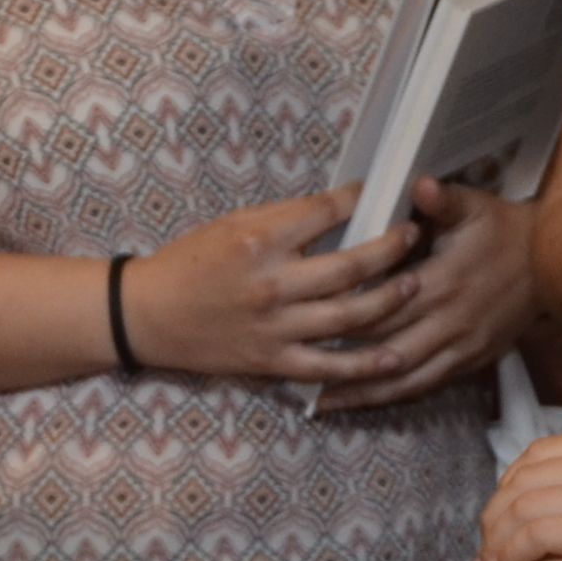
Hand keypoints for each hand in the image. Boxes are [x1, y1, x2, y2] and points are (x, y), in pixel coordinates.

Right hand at [129, 192, 421, 385]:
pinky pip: (328, 366)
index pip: (326, 213)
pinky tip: (395, 355)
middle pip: (350, 267)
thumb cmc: (188, 264)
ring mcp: (274, 327)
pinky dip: (364, 364)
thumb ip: (285, 219)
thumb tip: (340, 208)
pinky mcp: (272, 361)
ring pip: (350, 316)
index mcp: (259, 241)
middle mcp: (271, 285)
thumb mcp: (232, 225)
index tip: (383, 194)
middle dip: (391, 249)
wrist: (146, 316)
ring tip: (415, 284)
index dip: (361, 200)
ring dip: (390, 300)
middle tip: (414, 237)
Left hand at [329, 177, 538, 401]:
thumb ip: (442, 200)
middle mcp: (450, 321)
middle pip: (385, 347)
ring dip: (363, 391)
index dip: (345, 316)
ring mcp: (461, 346)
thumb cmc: (505, 232)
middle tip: (298, 368)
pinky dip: (393, 396)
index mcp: (444, 281)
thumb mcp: (475, 208)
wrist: (555, 265)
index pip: (383, 305)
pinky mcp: (471, 362)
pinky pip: (427, 386)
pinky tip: (365, 402)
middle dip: (342, 360)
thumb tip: (420, 183)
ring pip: (404, 378)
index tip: (308, 322)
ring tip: (323, 401)